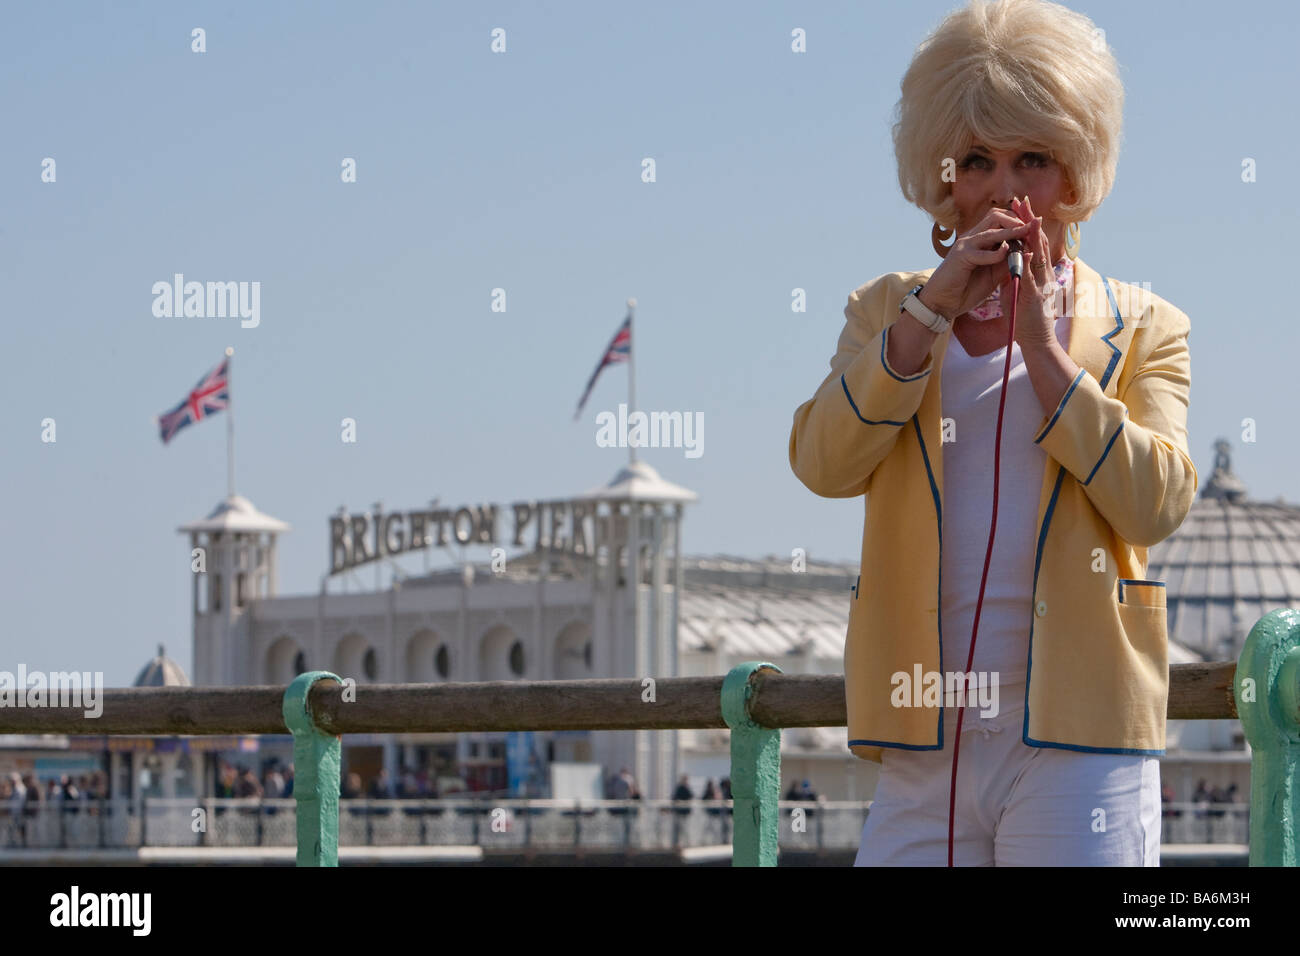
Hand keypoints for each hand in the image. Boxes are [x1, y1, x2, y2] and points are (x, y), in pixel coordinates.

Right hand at [919, 208, 1033, 320]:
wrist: (943, 303)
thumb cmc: (966, 289)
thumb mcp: (993, 274)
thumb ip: (1006, 262)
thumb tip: (1028, 251)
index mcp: (980, 241)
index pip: (1000, 219)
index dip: (1017, 220)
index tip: (1034, 226)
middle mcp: (972, 238)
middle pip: (996, 216)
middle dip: (1016, 220)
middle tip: (1031, 227)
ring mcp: (965, 245)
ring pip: (991, 229)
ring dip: (1011, 231)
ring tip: (1026, 232)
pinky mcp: (960, 257)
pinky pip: (982, 251)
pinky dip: (996, 253)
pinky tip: (1006, 254)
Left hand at [998, 196, 1058, 350]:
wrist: (1035, 339)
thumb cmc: (1025, 315)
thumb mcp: (1018, 288)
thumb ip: (1014, 272)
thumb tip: (1010, 257)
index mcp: (1038, 271)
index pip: (1033, 241)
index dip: (1026, 222)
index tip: (1018, 205)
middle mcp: (1044, 274)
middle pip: (1039, 242)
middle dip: (1030, 221)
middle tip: (1023, 202)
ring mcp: (1042, 284)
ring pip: (1040, 255)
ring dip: (1035, 236)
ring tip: (1030, 217)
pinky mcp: (1037, 297)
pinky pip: (1033, 278)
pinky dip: (1030, 264)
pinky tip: (1027, 251)